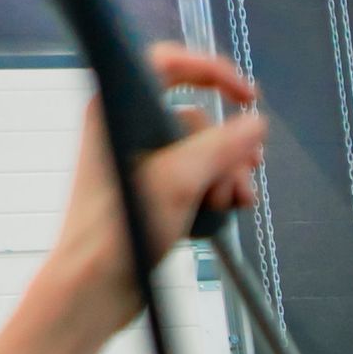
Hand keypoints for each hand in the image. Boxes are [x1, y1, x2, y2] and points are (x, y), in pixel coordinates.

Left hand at [43, 43, 266, 341]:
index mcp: (119, 108)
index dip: (214, 73)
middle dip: (227, 150)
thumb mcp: (179, 181)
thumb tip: (256, 125)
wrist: (96, 287)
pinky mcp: (152, 194)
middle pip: (196, 120)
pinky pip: (194, 181)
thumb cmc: (117, 232)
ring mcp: (141, 163)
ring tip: (232, 203)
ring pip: (200, 155)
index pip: (171, 65)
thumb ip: (222, 147)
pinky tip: (224, 212)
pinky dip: (213, 194)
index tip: (248, 95)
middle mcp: (128, 129)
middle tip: (242, 176)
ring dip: (224, 178)